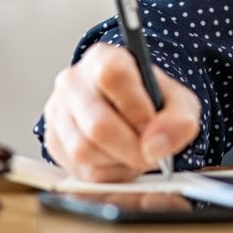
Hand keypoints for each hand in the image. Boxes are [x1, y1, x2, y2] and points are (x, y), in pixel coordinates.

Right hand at [43, 44, 201, 181]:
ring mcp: (58, 112)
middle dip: (131, 147)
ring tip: (137, 154)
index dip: (135, 106)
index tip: (152, 123)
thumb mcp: (178, 101)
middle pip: (97, 123)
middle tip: (151, 153)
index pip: (112, 76)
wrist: (130, 109)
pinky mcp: (53, 142)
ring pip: (84, 151)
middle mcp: (73, 81)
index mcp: (104, 58)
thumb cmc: (152, 100)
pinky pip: (78, 170)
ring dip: (118, 162)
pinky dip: (106, 174)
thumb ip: (178, 118)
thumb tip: (157, 145)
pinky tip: (121, 161)